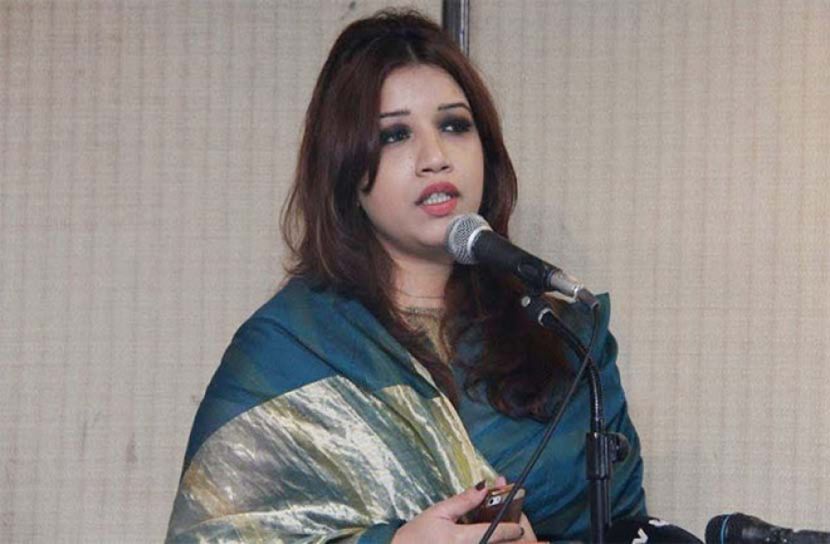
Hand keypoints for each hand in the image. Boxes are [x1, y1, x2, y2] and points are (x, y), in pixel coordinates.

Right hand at [391, 481, 536, 543]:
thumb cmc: (415, 536)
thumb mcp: (438, 512)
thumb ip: (463, 501)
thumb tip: (484, 487)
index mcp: (463, 539)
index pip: (496, 533)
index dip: (512, 528)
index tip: (520, 526)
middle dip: (509, 537)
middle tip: (515, 528)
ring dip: (498, 541)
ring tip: (503, 534)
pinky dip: (487, 543)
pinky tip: (487, 539)